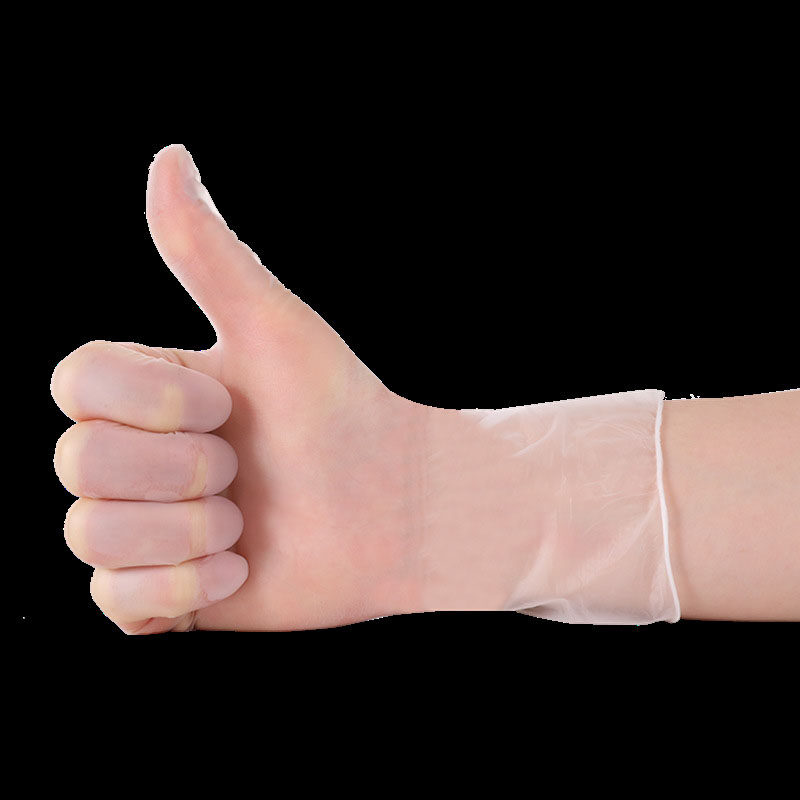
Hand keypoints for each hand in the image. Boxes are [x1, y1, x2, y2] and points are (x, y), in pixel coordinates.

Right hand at [52, 144, 442, 632]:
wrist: (398, 508)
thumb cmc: (341, 410)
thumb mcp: (272, 326)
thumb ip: (208, 253)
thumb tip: (167, 155)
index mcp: (149, 394)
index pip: (73, 384)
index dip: (149, 401)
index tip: (229, 404)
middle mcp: (139, 459)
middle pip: (78, 463)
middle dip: (179, 469)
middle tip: (246, 470)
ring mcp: (149, 528)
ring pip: (91, 535)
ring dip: (185, 529)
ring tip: (247, 524)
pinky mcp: (166, 594)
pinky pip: (115, 600)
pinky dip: (181, 586)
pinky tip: (238, 570)